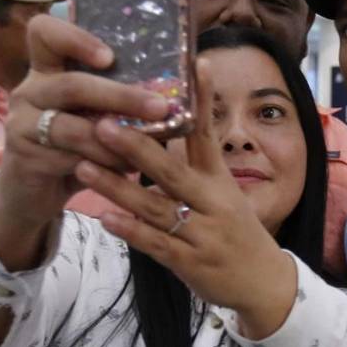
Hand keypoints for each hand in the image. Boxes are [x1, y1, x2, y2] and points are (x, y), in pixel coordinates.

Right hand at [0, 15, 170, 228]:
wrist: (32, 192)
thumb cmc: (71, 145)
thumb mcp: (90, 115)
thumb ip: (116, 100)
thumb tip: (176, 93)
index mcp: (46, 70)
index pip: (45, 32)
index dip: (75, 38)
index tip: (110, 56)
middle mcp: (30, 90)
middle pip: (72, 84)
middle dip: (121, 96)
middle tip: (160, 107)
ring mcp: (22, 123)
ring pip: (72, 128)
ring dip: (116, 139)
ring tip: (148, 148)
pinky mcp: (24, 156)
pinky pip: (68, 158)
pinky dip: (103, 165)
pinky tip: (126, 170)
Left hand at [75, 60, 296, 337]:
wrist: (263, 284)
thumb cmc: (236, 233)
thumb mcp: (225, 195)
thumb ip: (196, 166)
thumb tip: (165, 127)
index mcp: (220, 181)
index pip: (206, 134)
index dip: (199, 100)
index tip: (193, 62)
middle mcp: (212, 203)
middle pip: (172, 171)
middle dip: (137, 147)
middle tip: (103, 122)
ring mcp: (201, 234)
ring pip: (155, 208)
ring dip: (118, 187)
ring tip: (83, 166)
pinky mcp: (189, 263)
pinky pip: (155, 245)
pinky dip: (131, 231)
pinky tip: (105, 218)